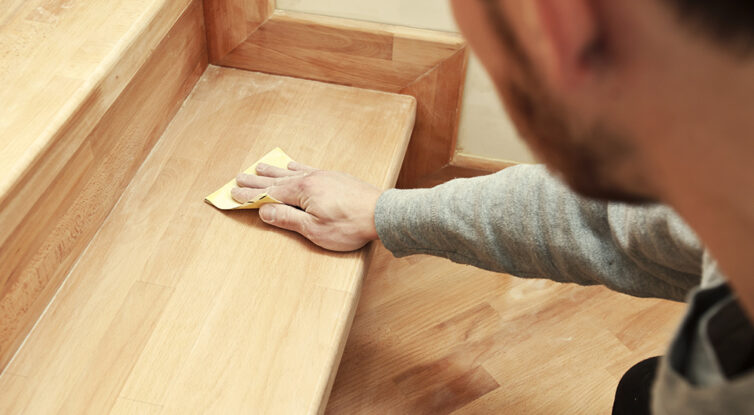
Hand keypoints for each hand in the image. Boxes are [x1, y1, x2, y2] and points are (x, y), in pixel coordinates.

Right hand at [231, 162, 381, 251]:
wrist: (382, 214)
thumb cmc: (351, 225)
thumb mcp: (315, 230)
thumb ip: (288, 219)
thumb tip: (264, 211)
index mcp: (303, 191)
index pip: (269, 194)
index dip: (250, 196)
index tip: (233, 194)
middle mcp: (311, 178)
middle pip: (277, 180)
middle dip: (256, 181)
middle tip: (238, 178)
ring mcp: (323, 176)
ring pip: (291, 172)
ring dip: (273, 171)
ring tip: (258, 167)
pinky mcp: (334, 177)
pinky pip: (308, 168)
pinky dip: (295, 167)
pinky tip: (291, 164)